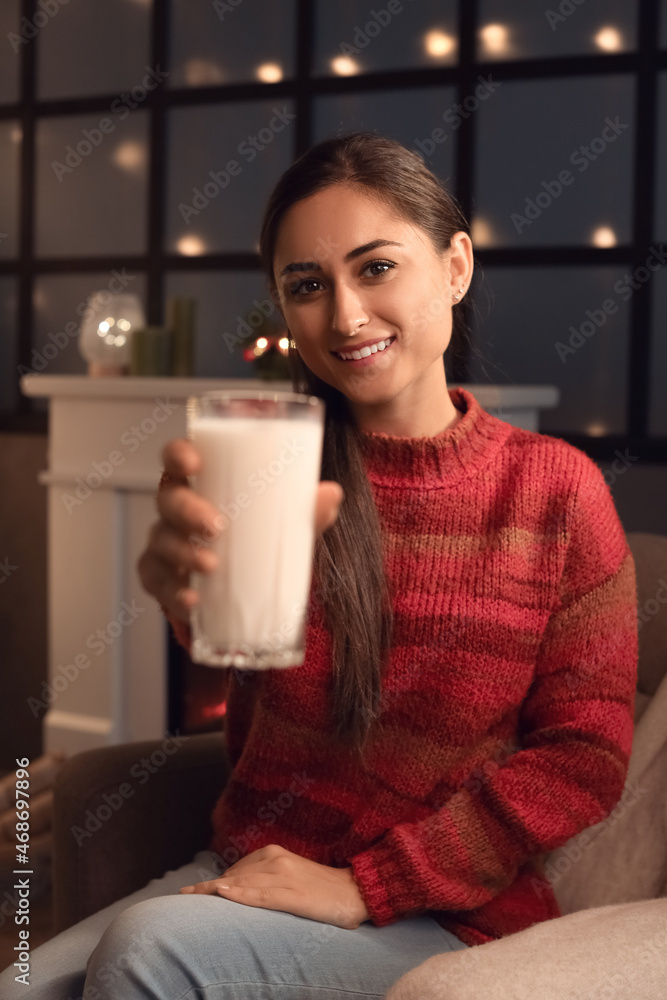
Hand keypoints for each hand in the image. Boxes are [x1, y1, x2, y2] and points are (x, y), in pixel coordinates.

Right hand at [137, 439, 343, 623]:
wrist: (242, 586)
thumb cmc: (255, 536)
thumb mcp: (283, 521)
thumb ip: (306, 509)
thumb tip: (331, 494)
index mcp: (200, 482)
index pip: (176, 457)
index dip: (177, 454)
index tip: (195, 463)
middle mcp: (175, 509)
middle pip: (168, 500)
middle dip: (187, 511)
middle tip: (215, 526)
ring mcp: (165, 543)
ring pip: (162, 542)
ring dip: (184, 552)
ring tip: (212, 565)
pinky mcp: (162, 578)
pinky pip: (159, 583)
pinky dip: (173, 592)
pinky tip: (192, 599)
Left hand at [178, 843, 370, 929]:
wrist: (355, 892)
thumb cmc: (323, 888)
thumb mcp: (292, 876)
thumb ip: (268, 878)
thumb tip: (241, 887)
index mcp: (275, 854)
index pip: (236, 870)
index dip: (212, 882)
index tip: (189, 890)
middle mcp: (276, 859)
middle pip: (234, 876)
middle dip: (207, 888)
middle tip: (183, 896)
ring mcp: (284, 875)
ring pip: (241, 883)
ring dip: (213, 891)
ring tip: (190, 896)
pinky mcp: (292, 893)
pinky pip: (261, 894)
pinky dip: (241, 894)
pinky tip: (224, 894)